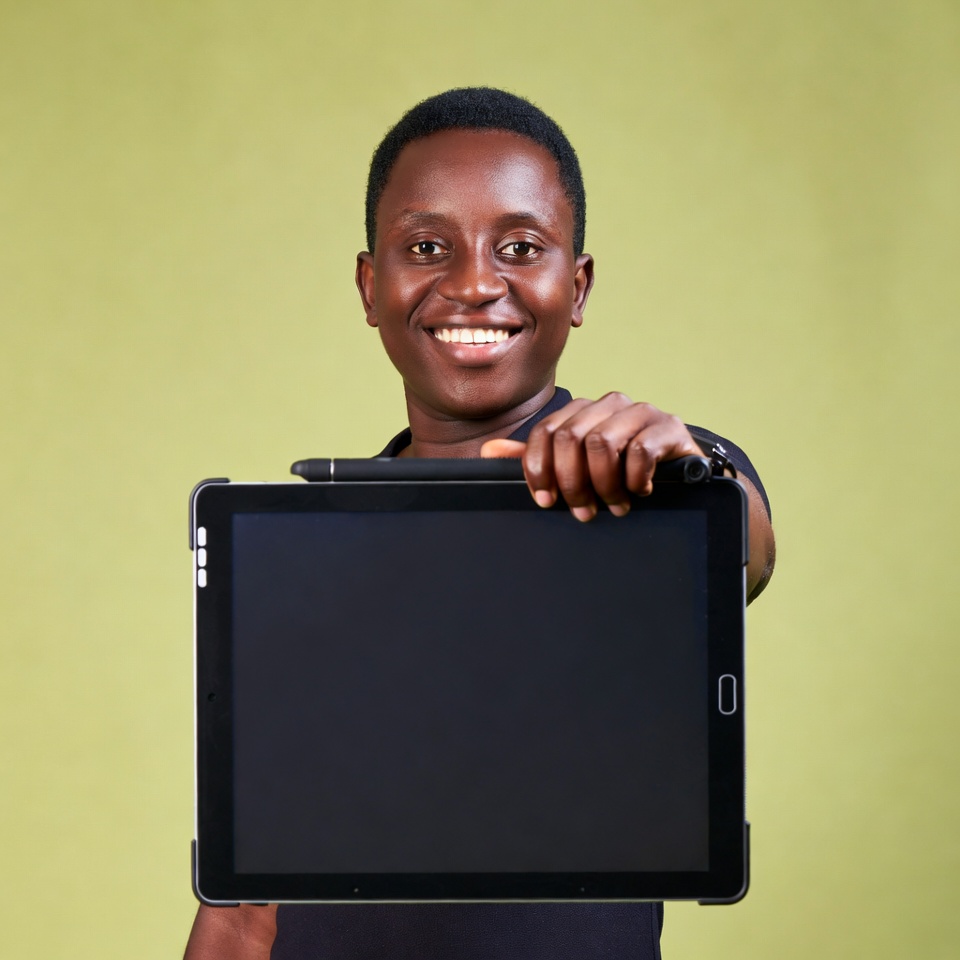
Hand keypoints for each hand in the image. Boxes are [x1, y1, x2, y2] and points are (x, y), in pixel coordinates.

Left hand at [481, 392, 703, 521]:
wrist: (679, 477)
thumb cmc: (621, 475)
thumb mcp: (574, 470)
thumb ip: (535, 459)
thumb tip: (490, 451)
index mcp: (582, 411)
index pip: (545, 432)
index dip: (539, 469)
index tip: (545, 500)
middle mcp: (609, 405)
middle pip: (570, 437)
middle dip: (572, 483)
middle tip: (583, 512)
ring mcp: (641, 412)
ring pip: (602, 442)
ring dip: (604, 484)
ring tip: (614, 505)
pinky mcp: (669, 427)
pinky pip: (640, 449)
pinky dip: (635, 478)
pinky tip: (639, 490)